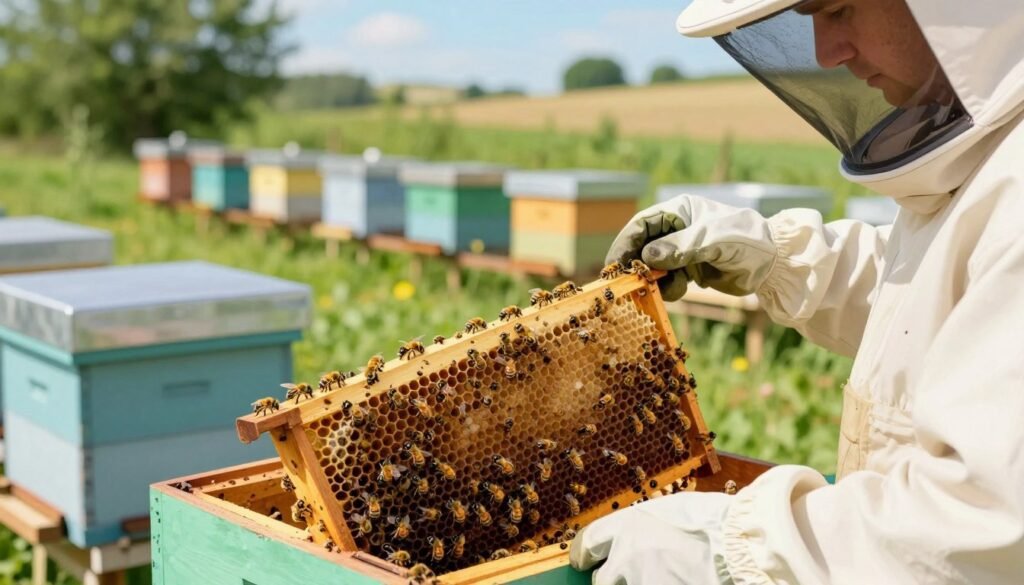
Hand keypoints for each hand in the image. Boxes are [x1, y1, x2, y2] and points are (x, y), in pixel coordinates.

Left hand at [569, 491, 733, 584]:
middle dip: (614, 579)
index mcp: (630, 525)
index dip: (584, 553)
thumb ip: (650, 526)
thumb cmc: (717, 523)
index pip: (588, 542)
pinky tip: (679, 579)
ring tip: (665, 575)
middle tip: (632, 576)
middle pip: (602, 579)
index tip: (583, 559)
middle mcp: (628, 556)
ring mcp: (642, 584)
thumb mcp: (675, 509)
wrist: (743, 547)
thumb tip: (642, 538)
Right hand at [605, 195, 778, 300]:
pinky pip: (666, 280)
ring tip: (668, 286)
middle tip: (629, 284)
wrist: (773, 263)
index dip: (625, 244)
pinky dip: (667, 288)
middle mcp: (676, 229)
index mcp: (678, 211)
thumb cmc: (744, 241)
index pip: (641, 225)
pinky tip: (682, 289)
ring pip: (652, 267)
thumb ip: (679, 248)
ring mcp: (682, 250)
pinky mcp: (688, 269)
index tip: (615, 265)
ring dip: (654, 280)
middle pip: (642, 247)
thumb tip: (646, 257)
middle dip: (637, 266)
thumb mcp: (711, 241)